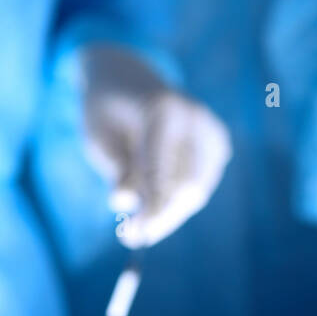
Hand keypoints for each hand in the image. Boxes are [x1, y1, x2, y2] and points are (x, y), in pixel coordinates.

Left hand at [80, 46, 230, 247]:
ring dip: (166, 212)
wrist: (129, 78)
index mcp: (163, 108)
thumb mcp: (97, 138)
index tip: (141, 235)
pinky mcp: (219, 145)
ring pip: (195, 192)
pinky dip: (175, 199)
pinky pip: (199, 186)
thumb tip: (127, 203)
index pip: (161, 167)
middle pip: (185, 186)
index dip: (152, 205)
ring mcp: (212, 130)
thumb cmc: (106, 110)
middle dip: (159, 216)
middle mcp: (196, 117)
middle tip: (130, 237)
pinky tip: (153, 195)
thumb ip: (116, 170)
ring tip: (135, 220)